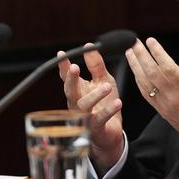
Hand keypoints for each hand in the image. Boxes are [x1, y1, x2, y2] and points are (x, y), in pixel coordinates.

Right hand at [57, 46, 123, 172]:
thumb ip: (96, 65)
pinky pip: (100, 119)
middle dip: (71, 79)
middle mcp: (77, 103)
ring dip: (94, 95)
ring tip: (106, 86)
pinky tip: (118, 102)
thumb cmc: (105, 104)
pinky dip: (108, 110)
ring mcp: (85, 117)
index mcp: (78, 90)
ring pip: (84, 105)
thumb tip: (89, 46)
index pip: (67, 77)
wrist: (111, 132)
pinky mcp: (96, 128)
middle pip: (70, 91)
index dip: (63, 66)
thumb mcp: (103, 80)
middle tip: (75, 67)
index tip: (61, 54)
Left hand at [125, 38, 178, 141]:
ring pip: (145, 84)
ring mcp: (166, 106)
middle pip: (151, 74)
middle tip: (133, 43)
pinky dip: (139, 82)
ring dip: (135, 68)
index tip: (150, 41)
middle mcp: (173, 97)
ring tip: (129, 54)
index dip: (157, 53)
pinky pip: (147, 95)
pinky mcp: (163, 112)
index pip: (167, 67)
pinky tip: (136, 73)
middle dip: (141, 57)